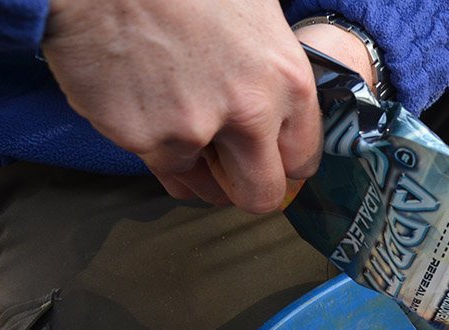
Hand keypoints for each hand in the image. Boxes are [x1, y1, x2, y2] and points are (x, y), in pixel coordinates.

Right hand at [40, 0, 359, 212]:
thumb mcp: (254, 14)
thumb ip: (270, 70)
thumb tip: (277, 103)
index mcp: (287, 80)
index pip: (302, 158)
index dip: (283, 162)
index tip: (270, 160)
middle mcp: (250, 112)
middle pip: (262, 193)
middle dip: (246, 188)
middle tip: (229, 170)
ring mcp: (195, 130)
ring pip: (207, 188)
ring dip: (200, 172)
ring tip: (181, 126)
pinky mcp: (146, 140)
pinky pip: (161, 168)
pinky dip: (155, 148)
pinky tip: (147, 108)